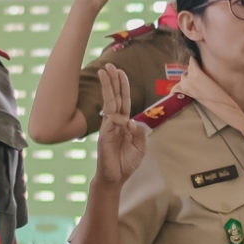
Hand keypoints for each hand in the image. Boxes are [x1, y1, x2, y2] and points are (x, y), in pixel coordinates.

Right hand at [93, 66, 146, 186]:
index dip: (122, 87)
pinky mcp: (104, 137)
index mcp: (124, 123)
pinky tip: (119, 118)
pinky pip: (110, 124)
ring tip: (104, 73)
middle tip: (109, 65)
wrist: (116, 177)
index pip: (123, 101)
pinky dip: (115, 119)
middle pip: (114, 98)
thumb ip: (139, 133)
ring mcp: (108, 128)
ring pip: (109, 104)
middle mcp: (115, 122)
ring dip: (107, 88)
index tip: (121, 72)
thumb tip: (132, 121)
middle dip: (112, 81)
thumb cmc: (126, 161)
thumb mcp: (139, 146)